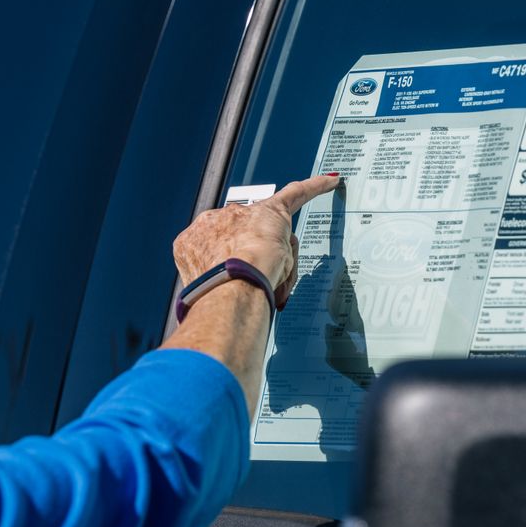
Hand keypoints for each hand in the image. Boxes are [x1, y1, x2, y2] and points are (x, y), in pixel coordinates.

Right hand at [164, 174, 339, 419]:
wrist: (230, 289)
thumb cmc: (217, 306)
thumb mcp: (206, 310)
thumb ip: (213, 308)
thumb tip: (218, 343)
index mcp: (192, 243)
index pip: (223, 248)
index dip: (238, 267)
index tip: (242, 280)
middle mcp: (213, 223)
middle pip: (248, 240)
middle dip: (261, 265)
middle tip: (262, 286)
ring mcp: (241, 215)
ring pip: (271, 236)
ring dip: (280, 262)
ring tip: (274, 282)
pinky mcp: (271, 210)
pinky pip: (295, 194)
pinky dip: (315, 189)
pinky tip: (333, 183)